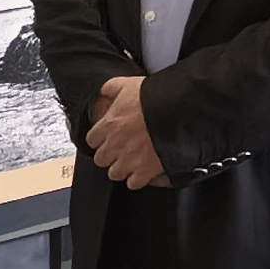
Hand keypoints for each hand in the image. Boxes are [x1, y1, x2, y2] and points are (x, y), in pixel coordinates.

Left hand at [89, 74, 166, 190]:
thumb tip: (104, 91)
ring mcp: (129, 160)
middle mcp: (115, 145)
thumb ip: (111, 88)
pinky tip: (142, 171)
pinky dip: (137, 179)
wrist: (178, 112)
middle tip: (119, 149)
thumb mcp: (128, 84)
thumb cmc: (155, 99)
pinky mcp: (145, 171)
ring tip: (131, 161)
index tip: (107, 137)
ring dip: (121, 168)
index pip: (91, 140)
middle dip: (109, 155)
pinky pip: (133, 183)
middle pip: (101, 159)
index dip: (100, 139)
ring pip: (114, 173)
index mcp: (108, 125)